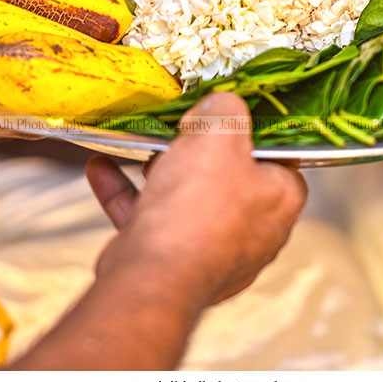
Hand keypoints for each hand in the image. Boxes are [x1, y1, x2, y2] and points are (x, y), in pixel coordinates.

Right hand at [85, 92, 306, 306]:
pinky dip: (126, 194)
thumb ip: (225, 109)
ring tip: (141, 145)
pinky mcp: (173, 261)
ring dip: (159, 171)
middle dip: (198, 151)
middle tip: (180, 127)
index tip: (227, 112)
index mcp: (280, 199)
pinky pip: (150, 220)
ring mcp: (213, 250)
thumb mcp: (219, 133)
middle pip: (228, 176)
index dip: (252, 130)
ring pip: (187, 199)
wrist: (154, 277)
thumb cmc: (198, 209)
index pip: (279, 156)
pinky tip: (102, 169)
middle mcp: (254, 230)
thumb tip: (221, 104)